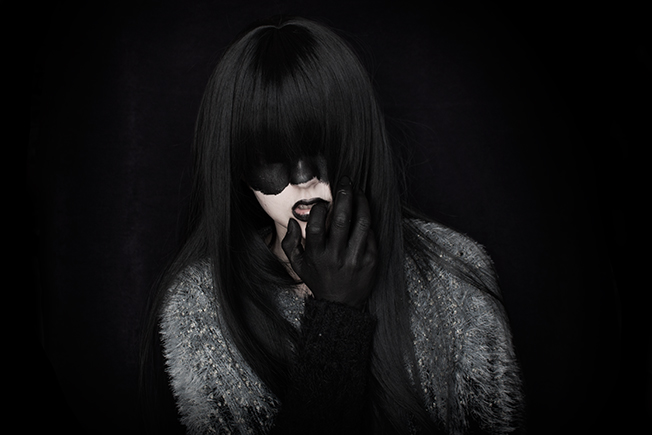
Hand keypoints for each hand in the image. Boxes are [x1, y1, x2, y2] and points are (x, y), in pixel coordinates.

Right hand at [282, 176, 376, 307]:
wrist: (341, 305)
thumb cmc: (319, 280)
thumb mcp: (298, 266)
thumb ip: (290, 243)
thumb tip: (293, 221)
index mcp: (317, 255)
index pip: (316, 224)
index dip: (320, 208)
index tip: (324, 202)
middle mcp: (335, 256)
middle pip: (341, 219)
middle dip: (344, 195)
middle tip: (346, 182)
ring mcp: (355, 258)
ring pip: (361, 223)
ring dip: (361, 202)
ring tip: (358, 192)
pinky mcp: (370, 260)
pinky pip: (370, 235)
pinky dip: (367, 221)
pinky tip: (364, 213)